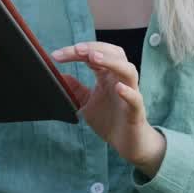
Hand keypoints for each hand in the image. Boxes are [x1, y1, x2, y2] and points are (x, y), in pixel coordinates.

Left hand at [51, 42, 165, 175]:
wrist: (126, 143)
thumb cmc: (109, 119)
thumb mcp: (86, 103)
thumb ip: (75, 89)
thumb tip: (60, 76)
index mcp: (107, 75)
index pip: (93, 55)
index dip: (75, 52)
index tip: (57, 55)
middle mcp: (120, 80)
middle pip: (114, 54)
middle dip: (95, 48)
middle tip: (76, 49)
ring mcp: (131, 93)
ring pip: (128, 70)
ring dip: (111, 61)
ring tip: (94, 57)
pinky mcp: (136, 111)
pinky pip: (136, 98)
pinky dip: (128, 92)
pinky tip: (118, 88)